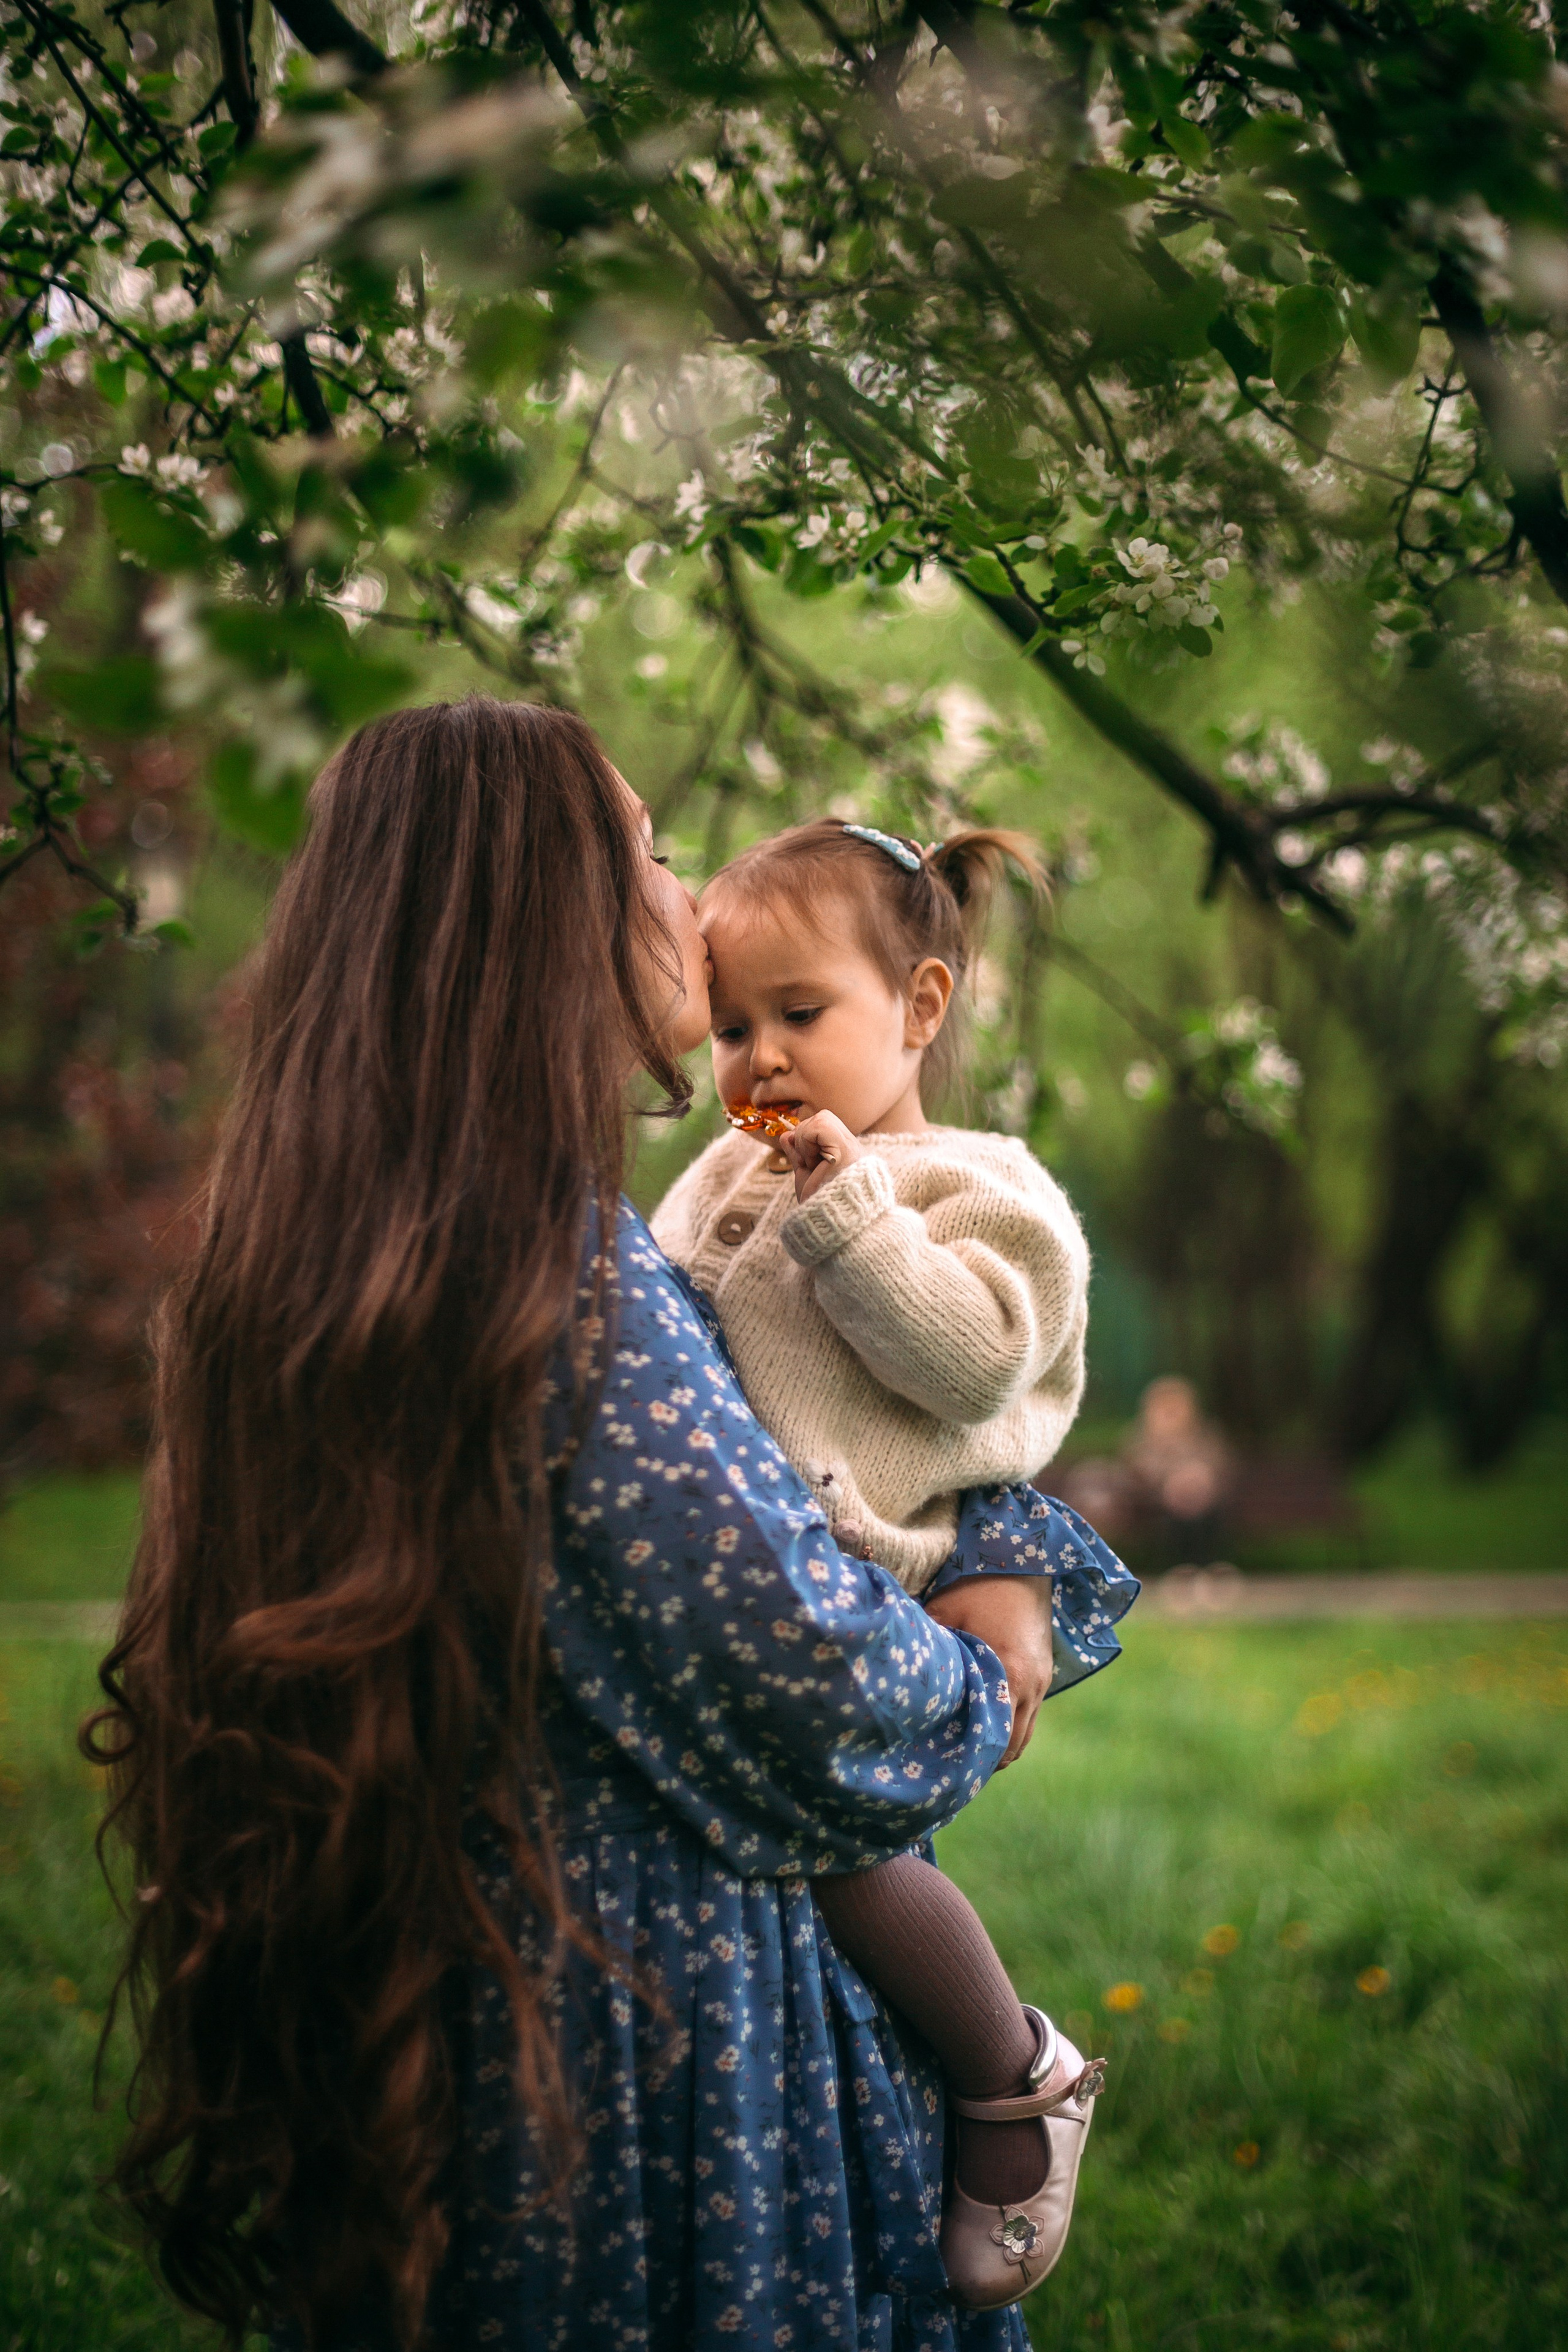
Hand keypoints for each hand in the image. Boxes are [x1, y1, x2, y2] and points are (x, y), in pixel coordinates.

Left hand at [780, 1109, 864, 1203]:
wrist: (826, 1221)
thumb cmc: (817, 1204)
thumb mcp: (805, 1174)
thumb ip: (797, 1154)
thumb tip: (786, 1135)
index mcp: (844, 1151)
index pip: (823, 1125)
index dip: (806, 1137)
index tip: (806, 1162)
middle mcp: (851, 1146)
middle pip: (822, 1117)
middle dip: (804, 1137)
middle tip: (810, 1164)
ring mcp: (850, 1146)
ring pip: (820, 1118)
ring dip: (805, 1142)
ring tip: (813, 1166)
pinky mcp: (845, 1148)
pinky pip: (818, 1126)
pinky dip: (807, 1143)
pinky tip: (814, 1164)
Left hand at [925, 1575, 1052, 1766]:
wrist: (1024, 1560)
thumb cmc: (978, 1586)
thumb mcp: (945, 1614)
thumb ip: (930, 1651)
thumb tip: (897, 1678)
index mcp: (1008, 1675)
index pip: (996, 1739)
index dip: (973, 1759)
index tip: (948, 1769)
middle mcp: (1031, 1685)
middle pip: (1014, 1746)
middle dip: (988, 1760)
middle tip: (956, 1766)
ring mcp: (1042, 1681)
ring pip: (1025, 1733)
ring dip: (1002, 1744)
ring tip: (971, 1751)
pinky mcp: (1045, 1673)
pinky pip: (1031, 1714)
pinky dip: (1012, 1724)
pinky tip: (988, 1721)